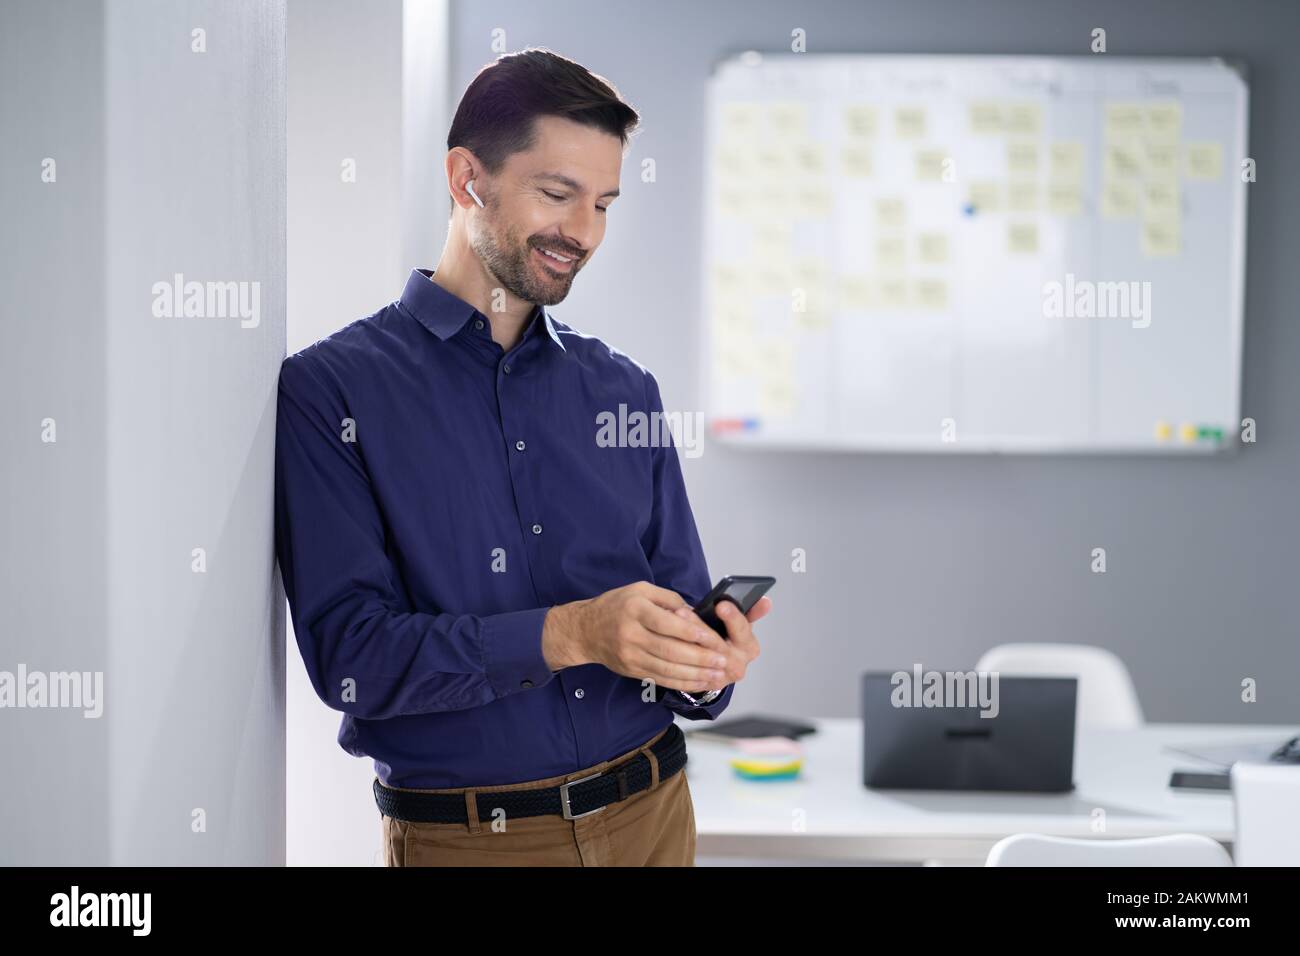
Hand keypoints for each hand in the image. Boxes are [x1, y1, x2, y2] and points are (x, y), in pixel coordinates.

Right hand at [542, 581, 738, 692]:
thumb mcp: (640, 589)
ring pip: (667, 669)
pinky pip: (660, 679)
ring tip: (718, 676)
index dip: (691, 633)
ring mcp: (630, 655)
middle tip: (723, 661)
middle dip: (700, 658)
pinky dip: (682, 683)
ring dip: (695, 675)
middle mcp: (631, 634)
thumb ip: (669, 599)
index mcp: (635, 609)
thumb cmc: (616, 605)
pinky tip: (700, 683)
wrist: (584, 630)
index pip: (667, 624)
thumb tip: (694, 614)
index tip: (713, 639)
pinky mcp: (632, 670)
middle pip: (669, 650)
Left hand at [676, 594, 767, 691]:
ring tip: (672, 622)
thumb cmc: (729, 639)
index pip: (741, 629)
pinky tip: (667, 641)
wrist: (720, 667)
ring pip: (700, 657)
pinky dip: (677, 655)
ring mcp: (721, 677)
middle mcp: (738, 664)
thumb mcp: (740, 624)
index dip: (732, 617)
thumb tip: (766, 601)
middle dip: (699, 626)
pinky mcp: (704, 684)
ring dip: (684, 639)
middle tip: (683, 612)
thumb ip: (751, 612)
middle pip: (717, 644)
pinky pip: (689, 670)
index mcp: (749, 647)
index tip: (721, 605)